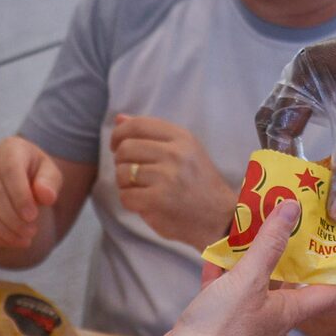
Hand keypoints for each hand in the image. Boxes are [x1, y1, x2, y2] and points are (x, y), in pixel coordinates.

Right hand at [0, 135, 66, 254]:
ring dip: (2, 229)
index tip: (33, 217)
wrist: (19, 175)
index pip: (10, 171)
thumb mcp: (50, 174)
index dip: (20, 196)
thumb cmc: (37, 174)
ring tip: (24, 240)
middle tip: (31, 232)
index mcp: (10, 147)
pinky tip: (9, 242)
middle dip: (12, 217)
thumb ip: (50, 182)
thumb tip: (46, 196)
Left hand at [109, 115, 237, 248]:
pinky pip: (125, 196)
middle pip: (126, 148)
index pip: (138, 125)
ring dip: (124, 183)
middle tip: (131, 172)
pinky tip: (142, 202)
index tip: (117, 146)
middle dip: (120, 161)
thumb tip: (119, 119)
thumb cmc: (197, 182)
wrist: (219, 216)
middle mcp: (175, 153)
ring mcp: (166, 177)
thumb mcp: (183, 150)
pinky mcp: (158, 200)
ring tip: (139, 188)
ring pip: (122, 172)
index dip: (120, 134)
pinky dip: (129, 200)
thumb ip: (151, 134)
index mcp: (181, 137)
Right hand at [167, 199, 335, 335]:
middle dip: (293, 256)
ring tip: (251, 235)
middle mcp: (274, 321)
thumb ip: (269, 243)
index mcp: (290, 312)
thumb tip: (292, 209)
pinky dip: (226, 277)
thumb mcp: (248, 278)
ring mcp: (249, 326)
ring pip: (259, 288)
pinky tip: (215, 260)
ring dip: (256, 263)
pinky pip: (231, 297)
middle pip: (293, 285)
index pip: (332, 293)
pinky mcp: (224, 329)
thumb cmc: (221, 329)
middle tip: (295, 228)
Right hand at [253, 26, 335, 218]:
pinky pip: (319, 113)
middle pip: (279, 119)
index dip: (277, 159)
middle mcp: (307, 71)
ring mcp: (324, 74)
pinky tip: (332, 163)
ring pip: (300, 117)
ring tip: (311, 181)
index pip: (273, 123)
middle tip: (292, 187)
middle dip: (284, 155)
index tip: (288, 189)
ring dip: (302, 149)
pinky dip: (320, 140)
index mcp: (304, 75)